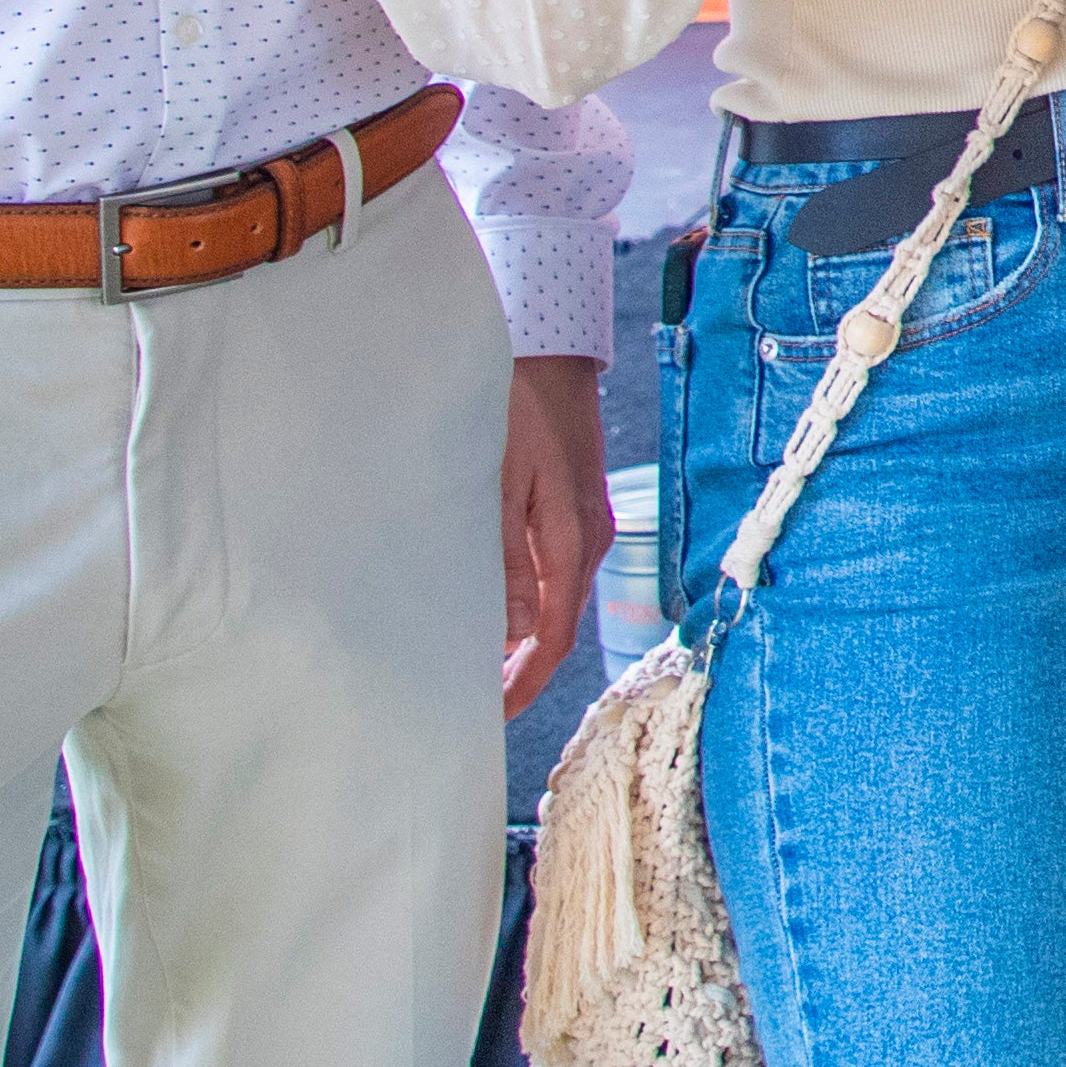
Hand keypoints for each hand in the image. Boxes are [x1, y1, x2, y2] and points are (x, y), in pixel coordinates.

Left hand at [498, 357, 613, 712]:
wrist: (551, 352)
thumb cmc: (516, 408)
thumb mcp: (499, 484)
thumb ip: (507, 559)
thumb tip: (516, 634)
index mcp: (572, 542)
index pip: (551, 637)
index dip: (523, 682)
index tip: (491, 714)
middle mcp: (589, 541)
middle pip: (558, 626)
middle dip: (522, 669)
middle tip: (476, 700)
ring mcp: (588, 525)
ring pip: (559, 601)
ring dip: (526, 637)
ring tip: (482, 662)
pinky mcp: (578, 509)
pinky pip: (559, 573)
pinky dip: (533, 603)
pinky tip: (504, 606)